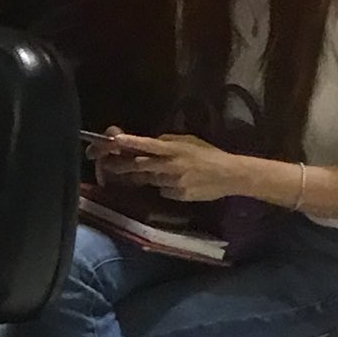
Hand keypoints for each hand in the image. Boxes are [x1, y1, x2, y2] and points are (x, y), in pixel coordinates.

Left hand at [99, 132, 246, 202]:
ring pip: (149, 180)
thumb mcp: (188, 141)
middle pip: (139, 166)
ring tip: (164, 172)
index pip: (147, 145)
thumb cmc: (208, 154)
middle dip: (121, 166)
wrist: (229, 175)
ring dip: (147, 177)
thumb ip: (167, 142)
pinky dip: (164, 187)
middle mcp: (170, 165)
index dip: (130, 143)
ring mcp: (172, 182)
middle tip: (108, 166)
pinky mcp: (176, 195)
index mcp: (173, 149)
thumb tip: (148, 144)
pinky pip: (163, 190)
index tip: (115, 141)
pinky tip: (178, 183)